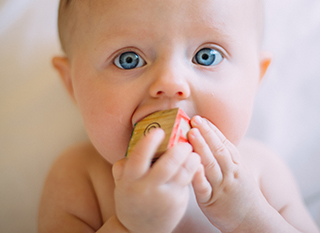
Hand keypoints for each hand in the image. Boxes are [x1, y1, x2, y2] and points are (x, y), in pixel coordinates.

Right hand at [112, 129, 200, 232]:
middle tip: (185, 142)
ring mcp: (165, 197)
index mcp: (131, 181)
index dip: (149, 142)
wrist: (140, 230)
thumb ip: (123, 166)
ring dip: (191, 160)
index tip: (159, 131)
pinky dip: (194, 170)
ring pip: (183, 173)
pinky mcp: (178, 203)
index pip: (139, 157)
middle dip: (179, 150)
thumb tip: (132, 146)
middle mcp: (148, 189)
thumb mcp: (121, 184)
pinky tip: (195, 163)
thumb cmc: (131, 200)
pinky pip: (188, 182)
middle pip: (168, 165)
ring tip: (193, 152)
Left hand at [188, 116, 263, 231]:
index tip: (201, 118)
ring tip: (192, 133)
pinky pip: (204, 187)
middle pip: (218, 150)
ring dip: (202, 148)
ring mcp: (221, 187)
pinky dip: (199, 176)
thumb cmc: (241, 192)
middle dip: (206, 133)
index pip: (224, 143)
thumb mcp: (238, 171)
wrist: (253, 221)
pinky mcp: (211, 201)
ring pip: (211, 165)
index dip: (212, 130)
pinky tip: (192, 165)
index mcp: (236, 164)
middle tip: (195, 119)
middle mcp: (230, 173)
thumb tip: (210, 138)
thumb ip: (225, 156)